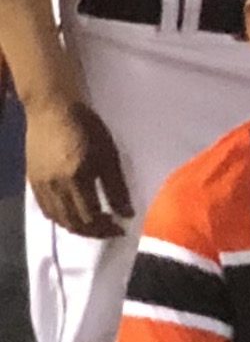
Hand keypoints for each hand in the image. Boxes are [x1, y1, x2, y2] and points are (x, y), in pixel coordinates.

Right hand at [24, 96, 130, 238]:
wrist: (52, 110)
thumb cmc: (87, 127)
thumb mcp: (109, 155)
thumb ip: (117, 188)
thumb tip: (127, 214)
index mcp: (75, 178)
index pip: (90, 217)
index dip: (106, 228)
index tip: (121, 228)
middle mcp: (54, 186)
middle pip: (73, 222)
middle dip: (94, 232)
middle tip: (110, 229)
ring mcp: (39, 185)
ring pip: (57, 219)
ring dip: (77, 227)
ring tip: (95, 225)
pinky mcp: (31, 181)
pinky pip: (45, 209)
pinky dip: (60, 218)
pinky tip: (73, 215)